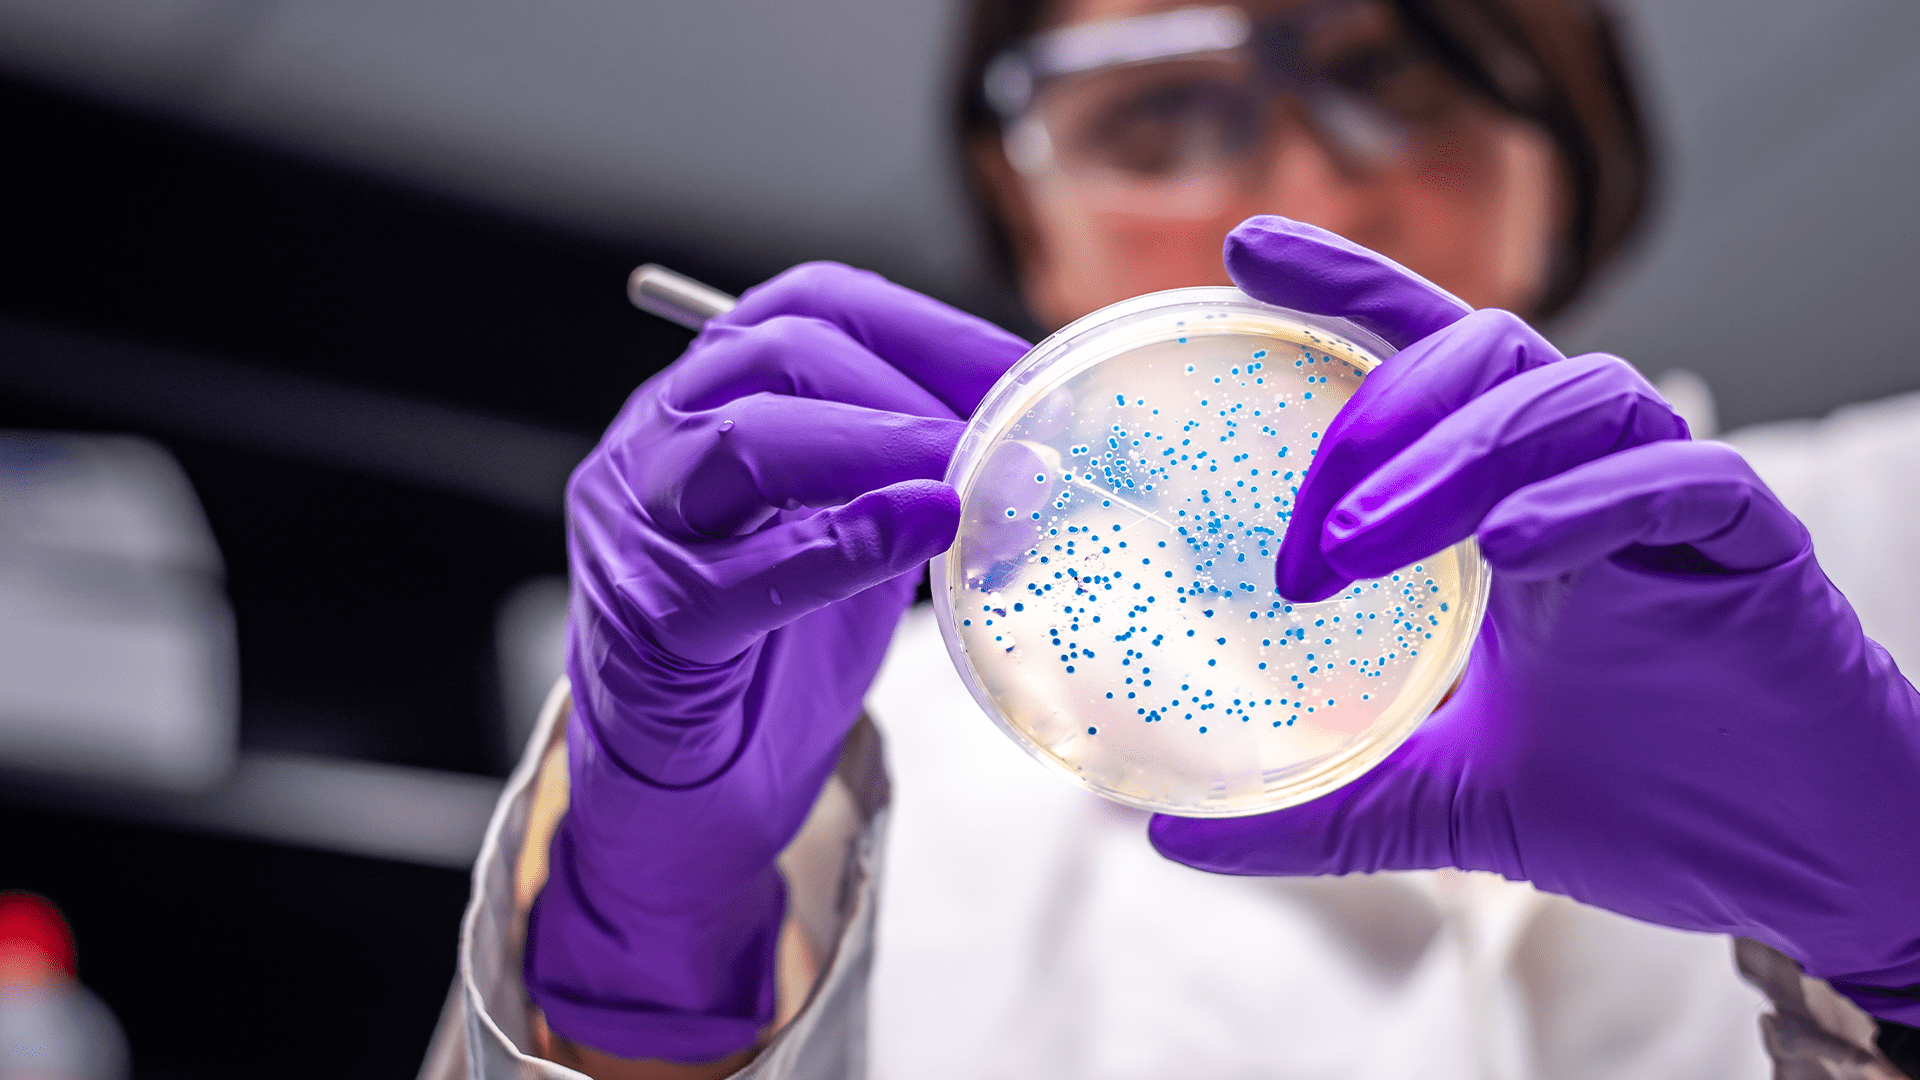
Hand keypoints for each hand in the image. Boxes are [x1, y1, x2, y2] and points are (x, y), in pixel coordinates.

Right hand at [525, 263, 1027, 1061]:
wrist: (682, 792)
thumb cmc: (767, 659)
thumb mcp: (852, 538)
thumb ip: (914, 481)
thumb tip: (1037, 447)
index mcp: (708, 400)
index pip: (811, 307)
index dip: (927, 328)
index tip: (1023, 372)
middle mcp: (656, 442)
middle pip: (777, 354)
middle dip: (911, 385)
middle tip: (1010, 432)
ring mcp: (638, 528)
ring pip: (744, 439)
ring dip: (878, 445)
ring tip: (969, 475)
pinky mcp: (647, 622)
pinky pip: (741, 572)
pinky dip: (841, 542)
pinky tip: (919, 528)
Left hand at [1149, 218, 1919, 1022]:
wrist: (1798, 865)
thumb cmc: (1643, 804)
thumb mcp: (1445, 805)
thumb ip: (1323, 807)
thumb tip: (1173, 836)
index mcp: (1513, 507)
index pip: (1427, 359)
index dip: (1345, 289)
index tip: (1241, 250)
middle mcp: (1586, 480)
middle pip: (1486, 355)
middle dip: (1379, 415)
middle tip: (1305, 534)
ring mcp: (1669, 504)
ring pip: (1572, 396)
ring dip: (1456, 456)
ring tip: (1362, 544)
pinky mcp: (1751, 545)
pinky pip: (1676, 479)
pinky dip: (1587, 500)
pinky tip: (1513, 548)